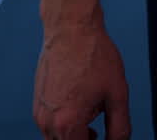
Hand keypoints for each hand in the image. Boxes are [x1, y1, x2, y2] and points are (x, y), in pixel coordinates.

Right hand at [33, 22, 130, 139]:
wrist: (71, 26)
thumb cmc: (93, 53)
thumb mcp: (118, 92)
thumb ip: (120, 126)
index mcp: (68, 123)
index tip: (102, 137)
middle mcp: (48, 121)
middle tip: (98, 131)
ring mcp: (40, 112)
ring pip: (56, 137)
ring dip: (73, 132)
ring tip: (91, 108)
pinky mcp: (37, 101)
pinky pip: (50, 122)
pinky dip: (64, 119)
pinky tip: (78, 98)